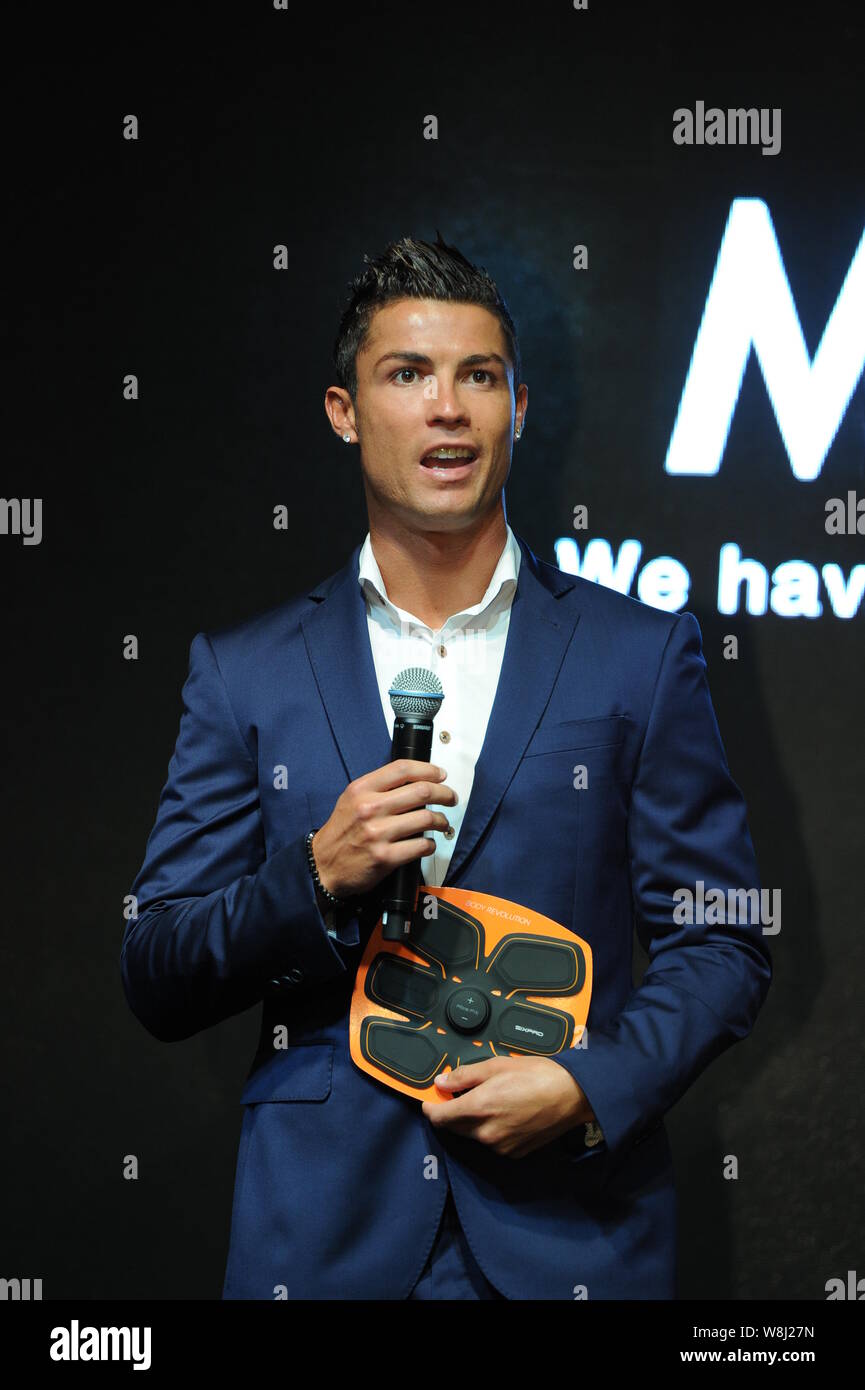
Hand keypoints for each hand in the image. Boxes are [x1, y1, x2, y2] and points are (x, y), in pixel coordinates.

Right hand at [311, 760, 458, 898]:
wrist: (323, 865)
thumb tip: (415, 780)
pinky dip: (430, 845)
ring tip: (443, 823)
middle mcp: (370, 808)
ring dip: (442, 821)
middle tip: (450, 797)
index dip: (428, 769)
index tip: (440, 775)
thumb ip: (378, 788)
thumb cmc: (341, 832)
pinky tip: (428, 844)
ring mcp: (378, 833)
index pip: (402, 769)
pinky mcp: (385, 857)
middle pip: (421, 791)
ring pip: (426, 819)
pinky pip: (421, 846)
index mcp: (361, 790)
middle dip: (444, 793)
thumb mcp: (352, 800)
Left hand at [421, 1055, 595, 1158]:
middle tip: (464, 1094)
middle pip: (455, 1128)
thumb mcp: (497, 1066)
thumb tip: (441, 1083)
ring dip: (474, 1121)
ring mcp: (501, 1147)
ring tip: (494, 1101)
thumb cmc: (538, 1075)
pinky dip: (492, 1130)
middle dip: (453, 1112)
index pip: (439, 1118)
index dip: (430, 1108)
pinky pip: (493, 1142)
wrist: (573, 1095)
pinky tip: (507, 1113)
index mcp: (479, 1108)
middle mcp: (487, 1133)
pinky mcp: (514, 1153)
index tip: (431, 1100)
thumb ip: (465, 1076)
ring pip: (474, 1135)